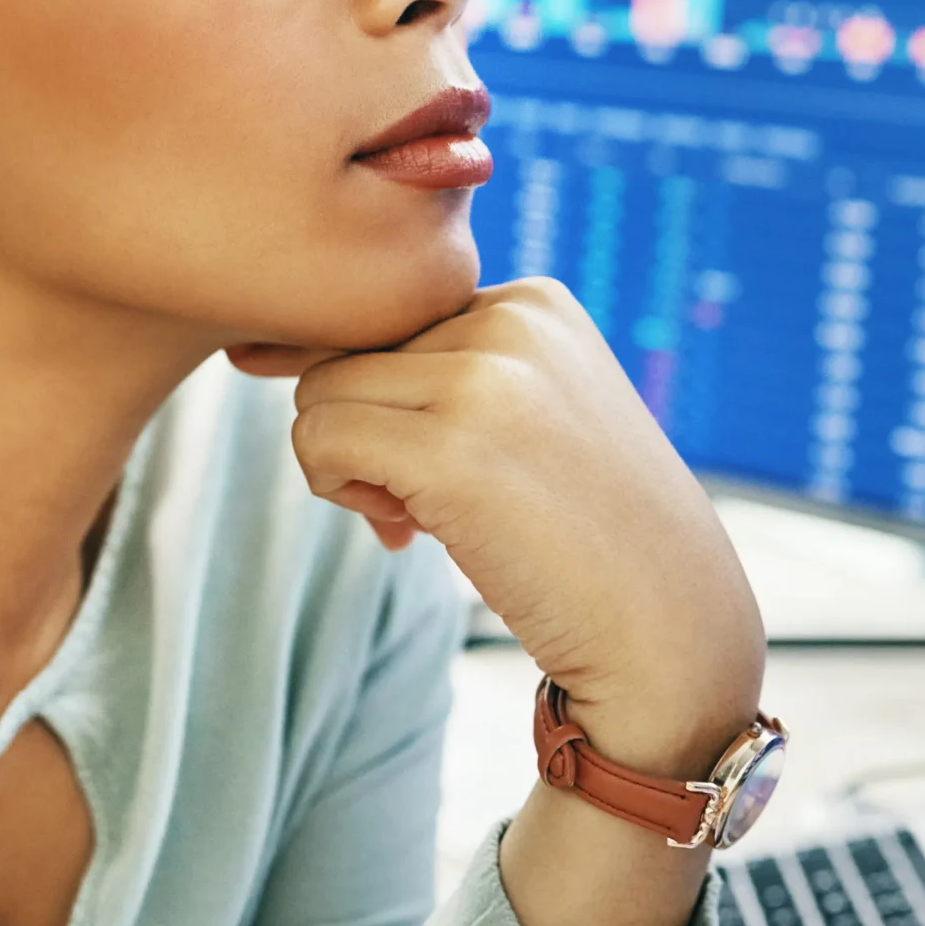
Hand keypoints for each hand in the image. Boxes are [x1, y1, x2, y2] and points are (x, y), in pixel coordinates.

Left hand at [239, 278, 764, 776]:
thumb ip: (434, 370)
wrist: (666, 625)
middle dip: (369, 433)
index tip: (453, 468)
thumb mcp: (526, 413)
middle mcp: (511, 318)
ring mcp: (484, 380)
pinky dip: (341, 494)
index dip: (398, 405)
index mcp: (534, 300)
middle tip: (429, 504)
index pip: (390, 322)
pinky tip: (407, 532)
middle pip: (347, 352)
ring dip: (349, 467)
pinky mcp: (451, 449)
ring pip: (319, 394)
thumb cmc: (584, 534)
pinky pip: (317, 443)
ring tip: (424, 517)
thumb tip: (258, 350)